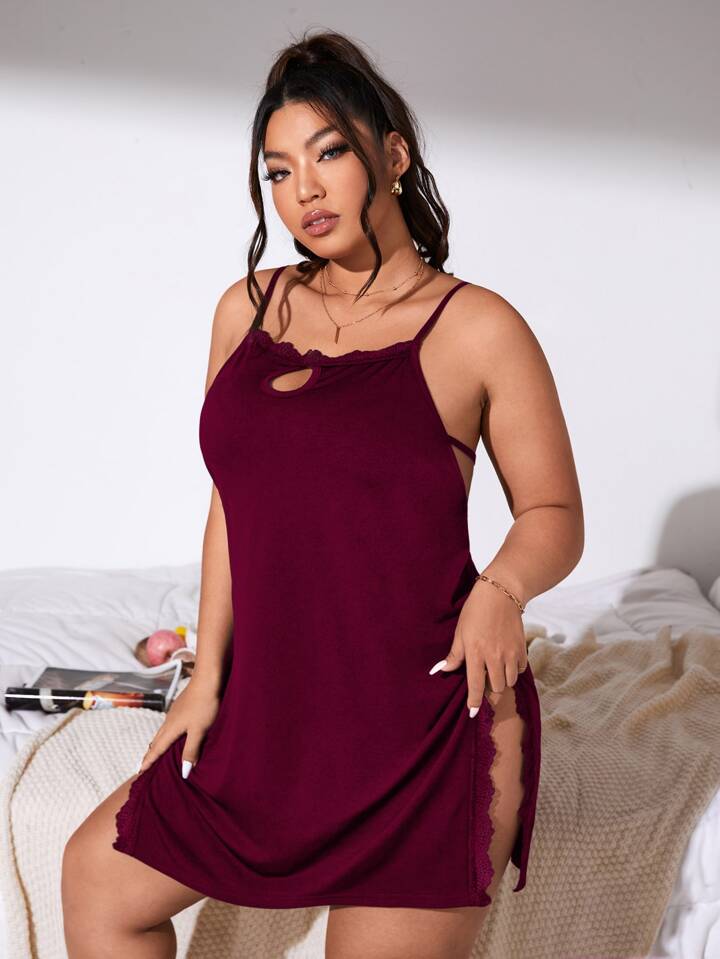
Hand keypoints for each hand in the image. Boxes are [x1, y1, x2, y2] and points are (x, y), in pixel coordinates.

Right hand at [136, 675, 221, 778]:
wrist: (207, 679)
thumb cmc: (204, 705)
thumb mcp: (199, 730)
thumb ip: (191, 750)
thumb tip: (184, 772)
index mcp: (171, 728)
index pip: (157, 748)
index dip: (149, 760)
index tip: (139, 771)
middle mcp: (169, 721)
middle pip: (156, 740)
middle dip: (150, 753)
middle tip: (143, 764)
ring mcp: (174, 712)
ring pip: (162, 731)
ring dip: (157, 743)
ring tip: (155, 750)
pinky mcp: (181, 706)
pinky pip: (169, 724)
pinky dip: (166, 733)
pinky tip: (172, 732)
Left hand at [428, 579, 527, 716]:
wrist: (500, 594)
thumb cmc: (475, 611)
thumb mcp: (460, 632)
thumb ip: (454, 655)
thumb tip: (440, 671)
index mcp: (476, 653)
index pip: (475, 686)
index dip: (474, 702)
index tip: (472, 713)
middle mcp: (494, 656)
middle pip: (496, 688)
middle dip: (490, 689)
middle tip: (485, 679)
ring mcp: (510, 653)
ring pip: (510, 681)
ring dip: (503, 680)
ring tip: (495, 669)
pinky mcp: (522, 648)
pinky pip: (520, 670)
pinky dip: (514, 670)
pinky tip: (507, 661)